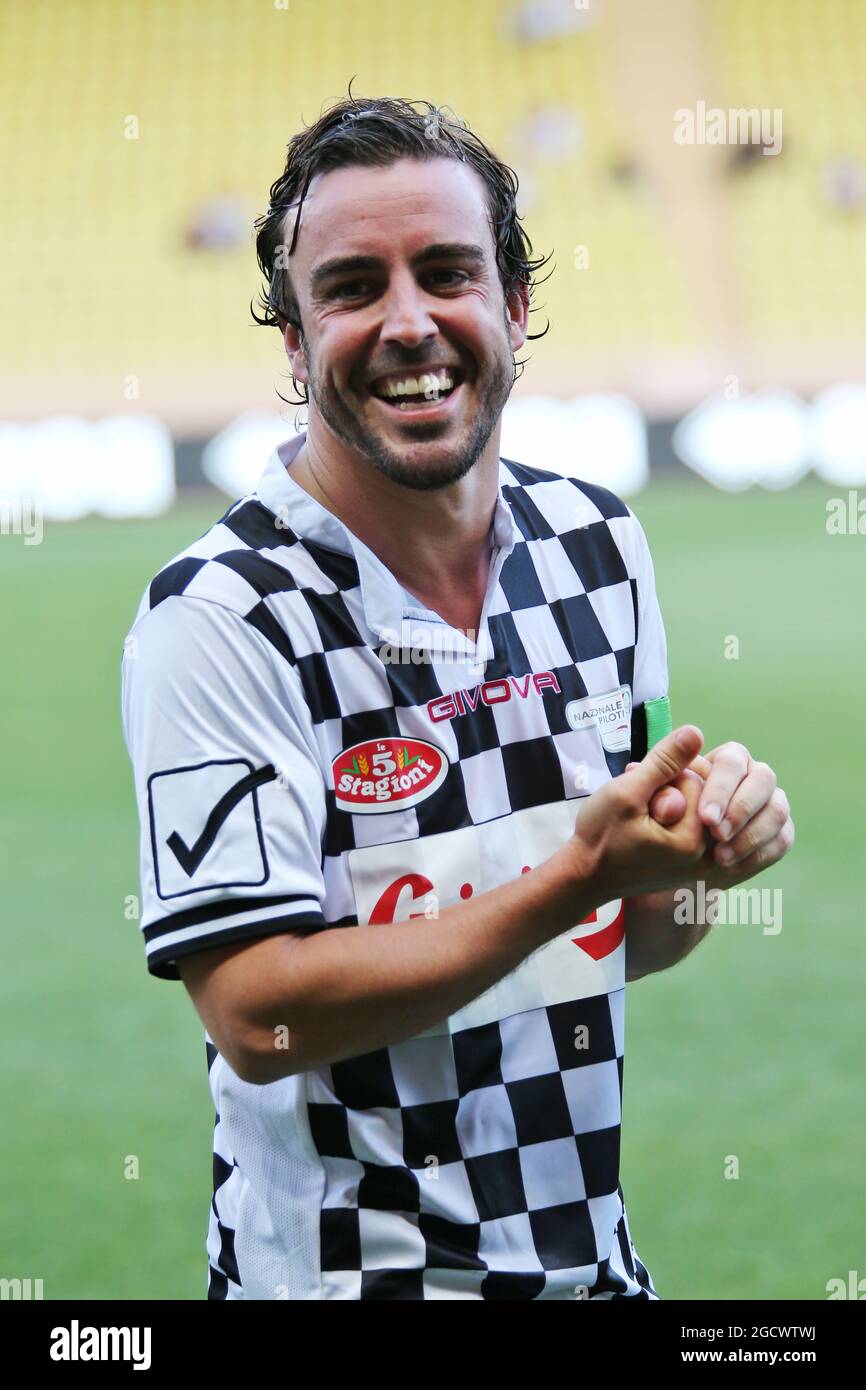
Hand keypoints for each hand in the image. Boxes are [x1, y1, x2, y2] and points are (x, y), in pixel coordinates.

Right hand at [570, 725, 711, 901]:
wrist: (586, 877)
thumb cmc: (600, 837)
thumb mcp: (626, 793)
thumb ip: (663, 761)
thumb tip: (696, 732)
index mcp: (693, 840)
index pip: (695, 780)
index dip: (661, 778)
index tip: (636, 800)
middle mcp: (706, 855)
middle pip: (699, 794)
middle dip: (667, 789)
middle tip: (635, 808)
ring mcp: (701, 863)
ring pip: (695, 806)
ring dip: (668, 801)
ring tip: (639, 817)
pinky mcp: (693, 864)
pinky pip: (692, 823)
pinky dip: (672, 818)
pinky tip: (650, 826)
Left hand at [626, 740, 794, 884]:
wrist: (672, 855)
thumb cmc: (658, 816)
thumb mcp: (647, 794)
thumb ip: (658, 771)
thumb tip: (671, 745)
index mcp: (727, 758)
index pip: (732, 761)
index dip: (722, 789)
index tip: (705, 818)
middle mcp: (754, 776)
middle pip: (764, 780)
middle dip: (741, 809)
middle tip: (717, 835)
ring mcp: (770, 803)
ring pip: (777, 811)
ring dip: (752, 835)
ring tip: (720, 858)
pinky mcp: (778, 832)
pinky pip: (782, 840)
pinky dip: (760, 854)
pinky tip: (733, 867)